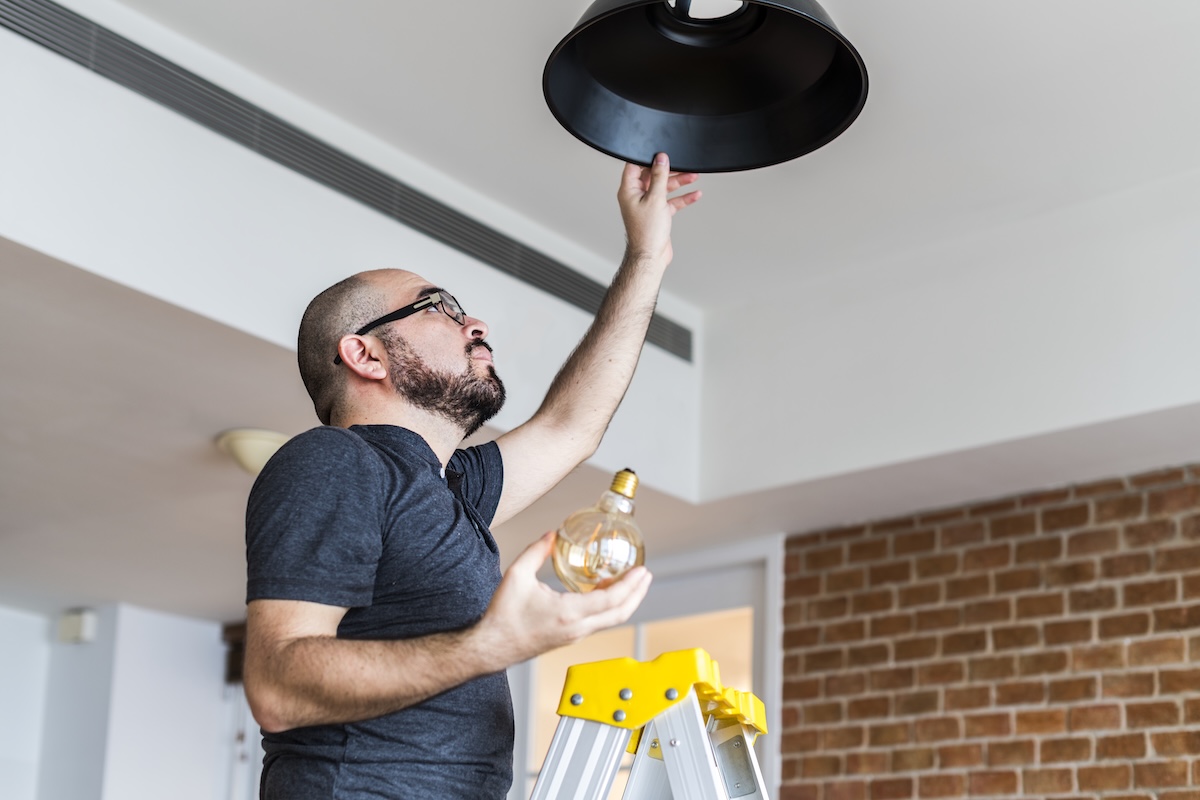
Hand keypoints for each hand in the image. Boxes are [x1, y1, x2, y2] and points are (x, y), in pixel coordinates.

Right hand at [477, 531, 652, 664]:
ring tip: (630, 581)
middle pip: (619, 614)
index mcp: (568, 613)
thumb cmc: (503, 616)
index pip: (610, 600)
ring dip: (625, 601)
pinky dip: (609, 607)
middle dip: (637, 594)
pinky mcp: (570, 638)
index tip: (642, 571)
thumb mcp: (517, 575)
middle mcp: (576, 629)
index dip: (630, 585)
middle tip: (645, 576)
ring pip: (611, 620)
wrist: (491, 647)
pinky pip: (598, 622)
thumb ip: (537, 551)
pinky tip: (606, 592)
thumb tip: (552, 535)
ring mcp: (575, 636)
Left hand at [617, 153, 700, 266]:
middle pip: (653, 176)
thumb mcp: (655, 199)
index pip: (635, 166)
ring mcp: (647, 205)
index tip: (660, 154)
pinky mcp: (658, 214)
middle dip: (669, 170)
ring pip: (664, 188)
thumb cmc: (647, 232)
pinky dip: (682, 198)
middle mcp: (636, 196)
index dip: (647, 158)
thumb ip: (659, 177)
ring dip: (678, 182)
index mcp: (629, 190)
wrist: (651, 256)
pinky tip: (694, 194)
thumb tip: (661, 159)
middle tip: (682, 165)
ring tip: (693, 176)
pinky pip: (671, 201)